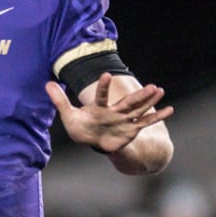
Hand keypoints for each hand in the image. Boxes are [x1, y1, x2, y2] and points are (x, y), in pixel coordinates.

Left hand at [45, 73, 173, 152]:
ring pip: (139, 110)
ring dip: (149, 101)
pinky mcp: (130, 129)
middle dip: (140, 95)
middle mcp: (114, 112)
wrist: (93, 141)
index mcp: (99, 107)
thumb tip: (46, 83)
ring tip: (160, 90)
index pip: (101, 96)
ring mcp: (124, 120)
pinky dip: (157, 116)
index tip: (106, 75)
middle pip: (128, 102)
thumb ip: (59, 99)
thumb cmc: (81, 127)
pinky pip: (145, 122)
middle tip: (152, 84)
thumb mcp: (68, 115)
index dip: (103, 86)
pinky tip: (169, 109)